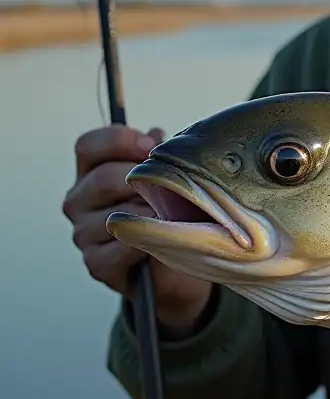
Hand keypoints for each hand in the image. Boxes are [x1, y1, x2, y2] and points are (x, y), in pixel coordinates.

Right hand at [62, 123, 212, 334]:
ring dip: (150, 214)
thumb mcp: (169, 177)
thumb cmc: (171, 212)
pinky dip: (144, 242)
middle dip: (144, 182)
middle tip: (171, 190)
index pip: (88, 146)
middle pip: (103, 178)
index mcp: (92, 172)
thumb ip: (158, 155)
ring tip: (171, 217)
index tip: (151, 146)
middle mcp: (79, 201)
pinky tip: (159, 241)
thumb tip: (156, 135)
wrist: (180, 262)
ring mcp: (82, 233)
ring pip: (115, 214)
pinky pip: (120, 247)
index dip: (120, 141)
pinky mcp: (95, 263)